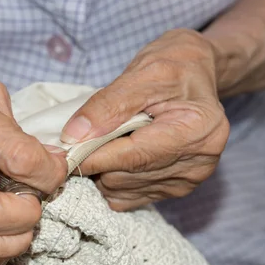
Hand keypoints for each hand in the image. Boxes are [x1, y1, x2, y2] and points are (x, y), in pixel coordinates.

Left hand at [60, 29, 229, 210]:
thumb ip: (107, 105)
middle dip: (96, 161)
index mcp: (198, 130)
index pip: (134, 156)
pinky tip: (113, 156)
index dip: (93, 156)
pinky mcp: (176, 189)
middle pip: (125, 177)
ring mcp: (189, 180)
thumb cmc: (174, 66)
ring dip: (102, 171)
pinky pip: (129, 198)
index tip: (64, 150)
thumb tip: (74, 136)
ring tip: (102, 142)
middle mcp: (200, 162)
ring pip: (122, 191)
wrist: (196, 73)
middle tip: (80, 138)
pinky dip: (112, 180)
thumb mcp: (141, 73)